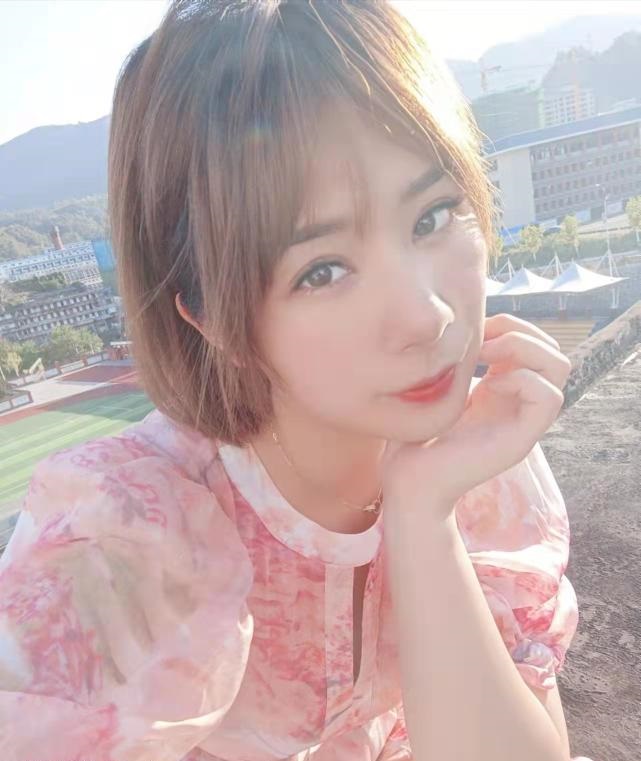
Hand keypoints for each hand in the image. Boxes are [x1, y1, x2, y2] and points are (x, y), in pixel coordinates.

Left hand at [381, 314, 571, 520]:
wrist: (407, 481)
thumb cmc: (411, 435)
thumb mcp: (436, 387)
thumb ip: (455, 361)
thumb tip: (462, 326)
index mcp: (500, 390)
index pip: (536, 344)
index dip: (511, 325)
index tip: (474, 331)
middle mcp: (517, 403)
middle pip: (554, 352)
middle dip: (521, 331)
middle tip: (482, 343)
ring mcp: (522, 422)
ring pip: (559, 368)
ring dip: (523, 349)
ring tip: (486, 359)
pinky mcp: (521, 440)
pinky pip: (549, 397)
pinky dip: (522, 379)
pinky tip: (488, 386)